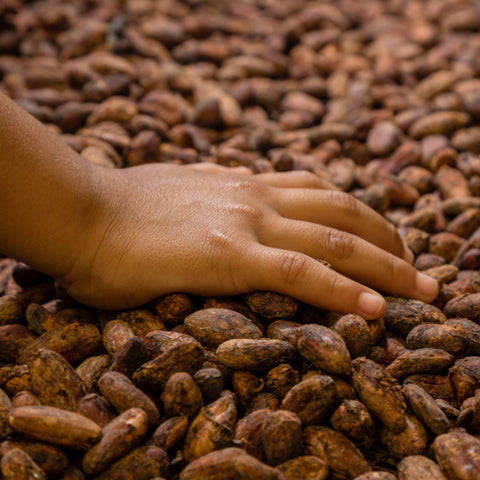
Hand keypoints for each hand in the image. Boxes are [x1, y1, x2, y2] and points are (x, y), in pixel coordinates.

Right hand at [60, 163, 437, 318]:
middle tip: (418, 263)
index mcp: (241, 183)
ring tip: (421, 288)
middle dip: (389, 237)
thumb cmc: (121, 208)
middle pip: (342, 210)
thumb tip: (227, 179)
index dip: (356, 212)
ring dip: (386, 263)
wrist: (83, 213)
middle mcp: (253, 196)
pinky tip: (376, 309)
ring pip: (335, 238)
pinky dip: (342, 290)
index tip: (381, 235)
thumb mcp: (179, 187)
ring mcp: (245, 222)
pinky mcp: (228, 255)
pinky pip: (300, 271)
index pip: (316, 189)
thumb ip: (211, 184)